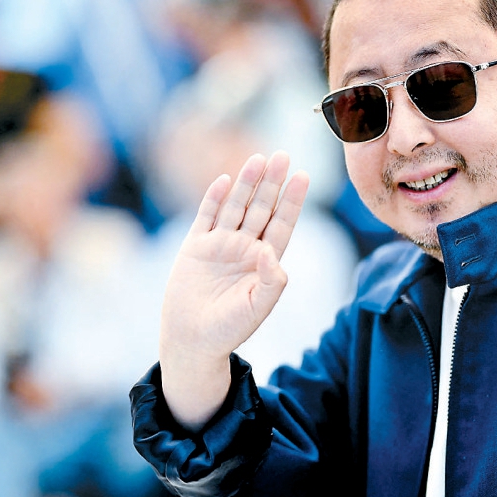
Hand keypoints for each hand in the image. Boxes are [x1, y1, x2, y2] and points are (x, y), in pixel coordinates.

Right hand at [158, 152, 307, 428]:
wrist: (192, 341)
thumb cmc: (229, 329)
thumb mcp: (258, 307)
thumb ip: (271, 280)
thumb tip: (271, 251)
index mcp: (264, 263)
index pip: (282, 224)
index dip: (293, 201)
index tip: (304, 176)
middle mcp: (244, 249)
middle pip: (261, 208)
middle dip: (272, 183)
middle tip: (284, 155)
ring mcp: (220, 246)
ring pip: (236, 207)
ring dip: (246, 183)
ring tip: (258, 158)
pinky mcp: (195, 248)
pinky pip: (206, 217)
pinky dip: (214, 199)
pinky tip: (224, 180)